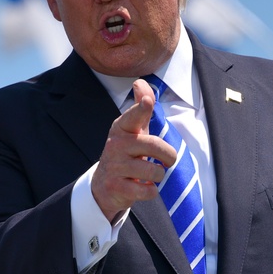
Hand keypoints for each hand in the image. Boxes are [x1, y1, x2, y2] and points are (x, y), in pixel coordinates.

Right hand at [90, 79, 176, 220]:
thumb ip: (140, 107)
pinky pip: (147, 190)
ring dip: (158, 176)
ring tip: (150, 175)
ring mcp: (114, 167)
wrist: (104, 186)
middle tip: (168, 160)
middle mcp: (116, 145)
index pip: (133, 116)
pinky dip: (150, 191)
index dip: (142, 108)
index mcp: (122, 129)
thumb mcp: (133, 130)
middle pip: (153, 145)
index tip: (148, 102)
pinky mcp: (116, 187)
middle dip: (169, 155)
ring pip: (153, 171)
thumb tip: (141, 82)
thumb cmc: (126, 153)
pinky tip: (141, 187)